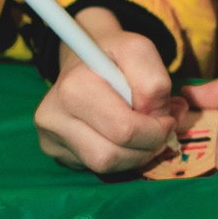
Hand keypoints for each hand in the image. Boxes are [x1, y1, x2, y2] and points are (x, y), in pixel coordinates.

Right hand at [34, 6, 176, 175]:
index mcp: (74, 87)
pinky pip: (95, 168)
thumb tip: (157, 117)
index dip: (156, 129)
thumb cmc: (113, 54)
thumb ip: (154, 81)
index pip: (124, 130)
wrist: (83, 56)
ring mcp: (50, 138)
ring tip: (146, 134)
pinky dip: (120, 157)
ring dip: (135, 156)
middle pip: (112, 156)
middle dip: (147, 147)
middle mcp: (53, 116)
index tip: (166, 116)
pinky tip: (123, 137)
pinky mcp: (55, 152)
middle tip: (161, 130)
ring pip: (104, 168)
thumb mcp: (139, 50)